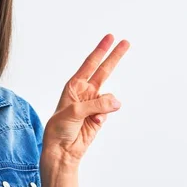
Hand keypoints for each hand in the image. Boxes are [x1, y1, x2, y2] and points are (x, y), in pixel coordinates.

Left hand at [43, 34, 129, 163]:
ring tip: (93, 117)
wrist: (62, 150)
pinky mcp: (101, 117)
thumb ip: (96, 104)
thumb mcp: (74, 112)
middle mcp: (85, 92)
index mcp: (74, 86)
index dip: (100, 51)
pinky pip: (109, 112)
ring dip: (105, 105)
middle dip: (114, 57)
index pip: (90, 64)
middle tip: (126, 42)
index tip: (110, 37)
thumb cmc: (59, 128)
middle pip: (104, 71)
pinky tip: (93, 124)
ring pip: (109, 97)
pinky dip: (103, 118)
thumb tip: (117, 101)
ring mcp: (94, 104)